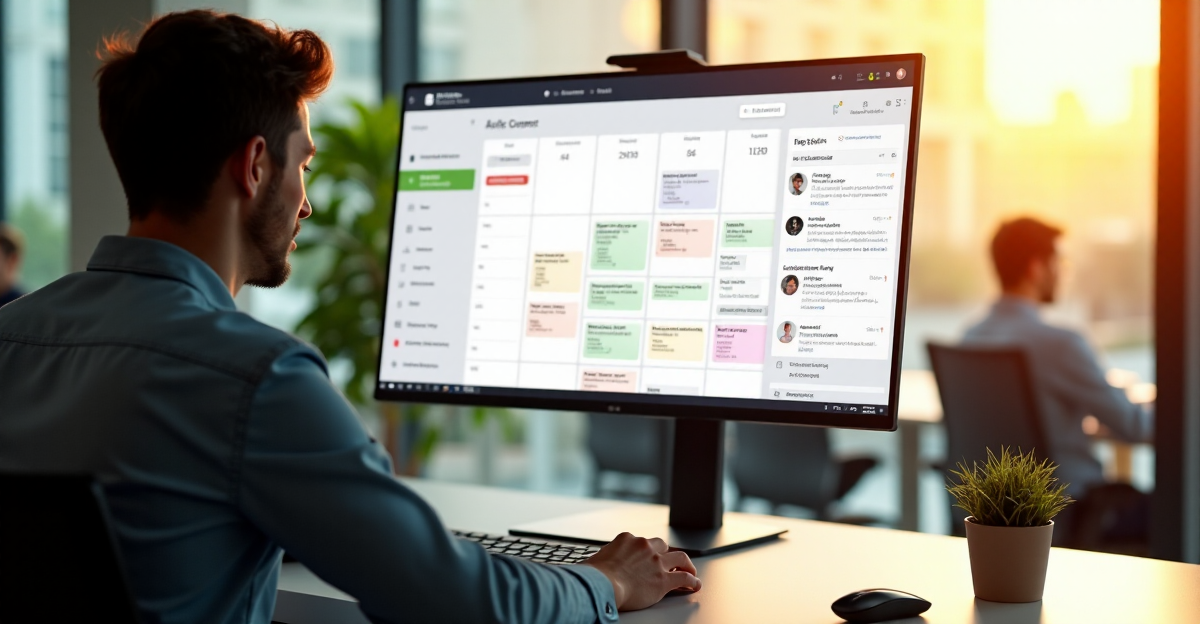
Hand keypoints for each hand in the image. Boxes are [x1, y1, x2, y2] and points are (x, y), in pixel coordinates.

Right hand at [581, 532, 700, 610]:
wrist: (602, 584)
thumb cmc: (594, 575)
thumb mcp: (595, 558)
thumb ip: (602, 558)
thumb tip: (593, 565)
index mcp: (627, 539)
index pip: (641, 542)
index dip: (646, 551)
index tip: (647, 557)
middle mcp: (644, 546)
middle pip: (662, 546)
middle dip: (666, 554)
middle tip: (669, 562)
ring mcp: (656, 562)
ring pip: (679, 558)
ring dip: (686, 564)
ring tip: (690, 570)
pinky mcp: (664, 579)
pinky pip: (684, 578)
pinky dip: (692, 581)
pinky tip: (694, 584)